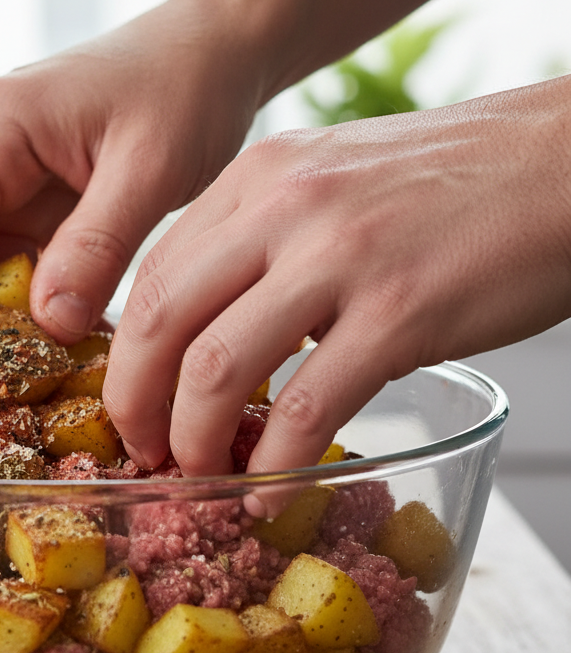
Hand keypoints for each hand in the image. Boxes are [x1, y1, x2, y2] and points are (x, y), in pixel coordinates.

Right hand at [0, 0, 257, 369]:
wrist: (216, 52)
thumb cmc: (186, 86)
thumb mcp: (148, 168)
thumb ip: (96, 246)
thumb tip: (48, 325)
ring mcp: (7, 186)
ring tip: (21, 394)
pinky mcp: (38, 210)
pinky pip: (20, 275)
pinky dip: (34, 317)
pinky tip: (58, 357)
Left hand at [103, 78, 570, 500]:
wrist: (566, 162)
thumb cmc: (447, 185)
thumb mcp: (327, 185)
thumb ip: (259, 244)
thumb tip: (203, 331)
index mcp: (256, 180)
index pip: (152, 277)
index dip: (125, 356)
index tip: (129, 406)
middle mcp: (283, 208)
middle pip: (161, 322)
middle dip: (136, 404)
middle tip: (144, 452)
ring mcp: (341, 258)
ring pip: (217, 367)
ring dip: (194, 439)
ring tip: (199, 475)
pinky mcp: (403, 312)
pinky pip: (311, 406)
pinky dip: (277, 463)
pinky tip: (270, 490)